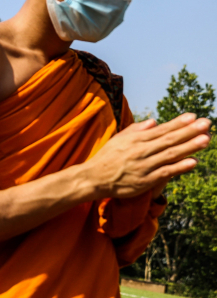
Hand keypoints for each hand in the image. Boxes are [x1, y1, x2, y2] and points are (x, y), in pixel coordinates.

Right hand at [86, 113, 210, 198]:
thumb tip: (154, 122)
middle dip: (189, 131)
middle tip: (206, 123)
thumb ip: (136, 130)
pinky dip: (179, 167)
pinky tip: (193, 162)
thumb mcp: (118, 140)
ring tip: (206, 139)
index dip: (178, 123)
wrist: (93, 178)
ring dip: (189, 146)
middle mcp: (140, 151)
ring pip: (169, 155)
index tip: (193, 116)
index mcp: (134, 140)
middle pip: (168, 140)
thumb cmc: (106, 158)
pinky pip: (165, 173)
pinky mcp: (144, 181)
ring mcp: (143, 166)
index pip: (160, 130)